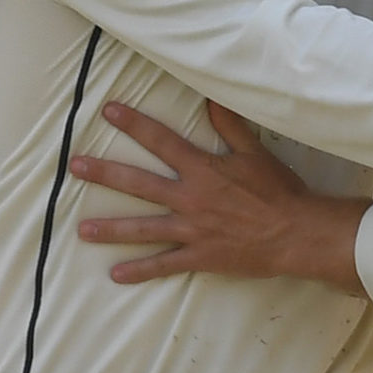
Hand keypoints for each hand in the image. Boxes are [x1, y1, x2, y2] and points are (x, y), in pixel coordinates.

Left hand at [70, 99, 367, 292]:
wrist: (296, 233)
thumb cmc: (279, 191)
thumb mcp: (256, 153)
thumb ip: (230, 126)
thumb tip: (211, 97)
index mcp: (203, 169)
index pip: (161, 140)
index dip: (134, 124)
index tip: (108, 111)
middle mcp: (190, 198)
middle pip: (139, 183)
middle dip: (104, 173)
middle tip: (75, 167)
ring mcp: (191, 230)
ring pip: (142, 228)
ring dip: (111, 229)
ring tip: (83, 229)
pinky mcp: (199, 256)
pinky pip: (164, 265)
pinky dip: (140, 271)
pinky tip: (116, 275)